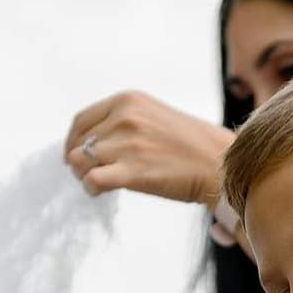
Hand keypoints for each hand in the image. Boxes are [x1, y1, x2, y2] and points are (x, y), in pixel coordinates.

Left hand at [63, 91, 232, 206]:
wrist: (219, 162)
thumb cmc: (189, 144)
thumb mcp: (153, 115)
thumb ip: (123, 120)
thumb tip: (89, 143)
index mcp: (127, 101)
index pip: (81, 121)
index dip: (72, 141)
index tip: (76, 155)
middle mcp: (124, 118)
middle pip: (79, 144)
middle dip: (80, 162)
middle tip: (93, 174)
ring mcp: (128, 144)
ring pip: (80, 162)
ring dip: (85, 176)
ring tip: (100, 183)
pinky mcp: (132, 171)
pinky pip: (92, 180)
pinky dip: (90, 188)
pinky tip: (101, 192)